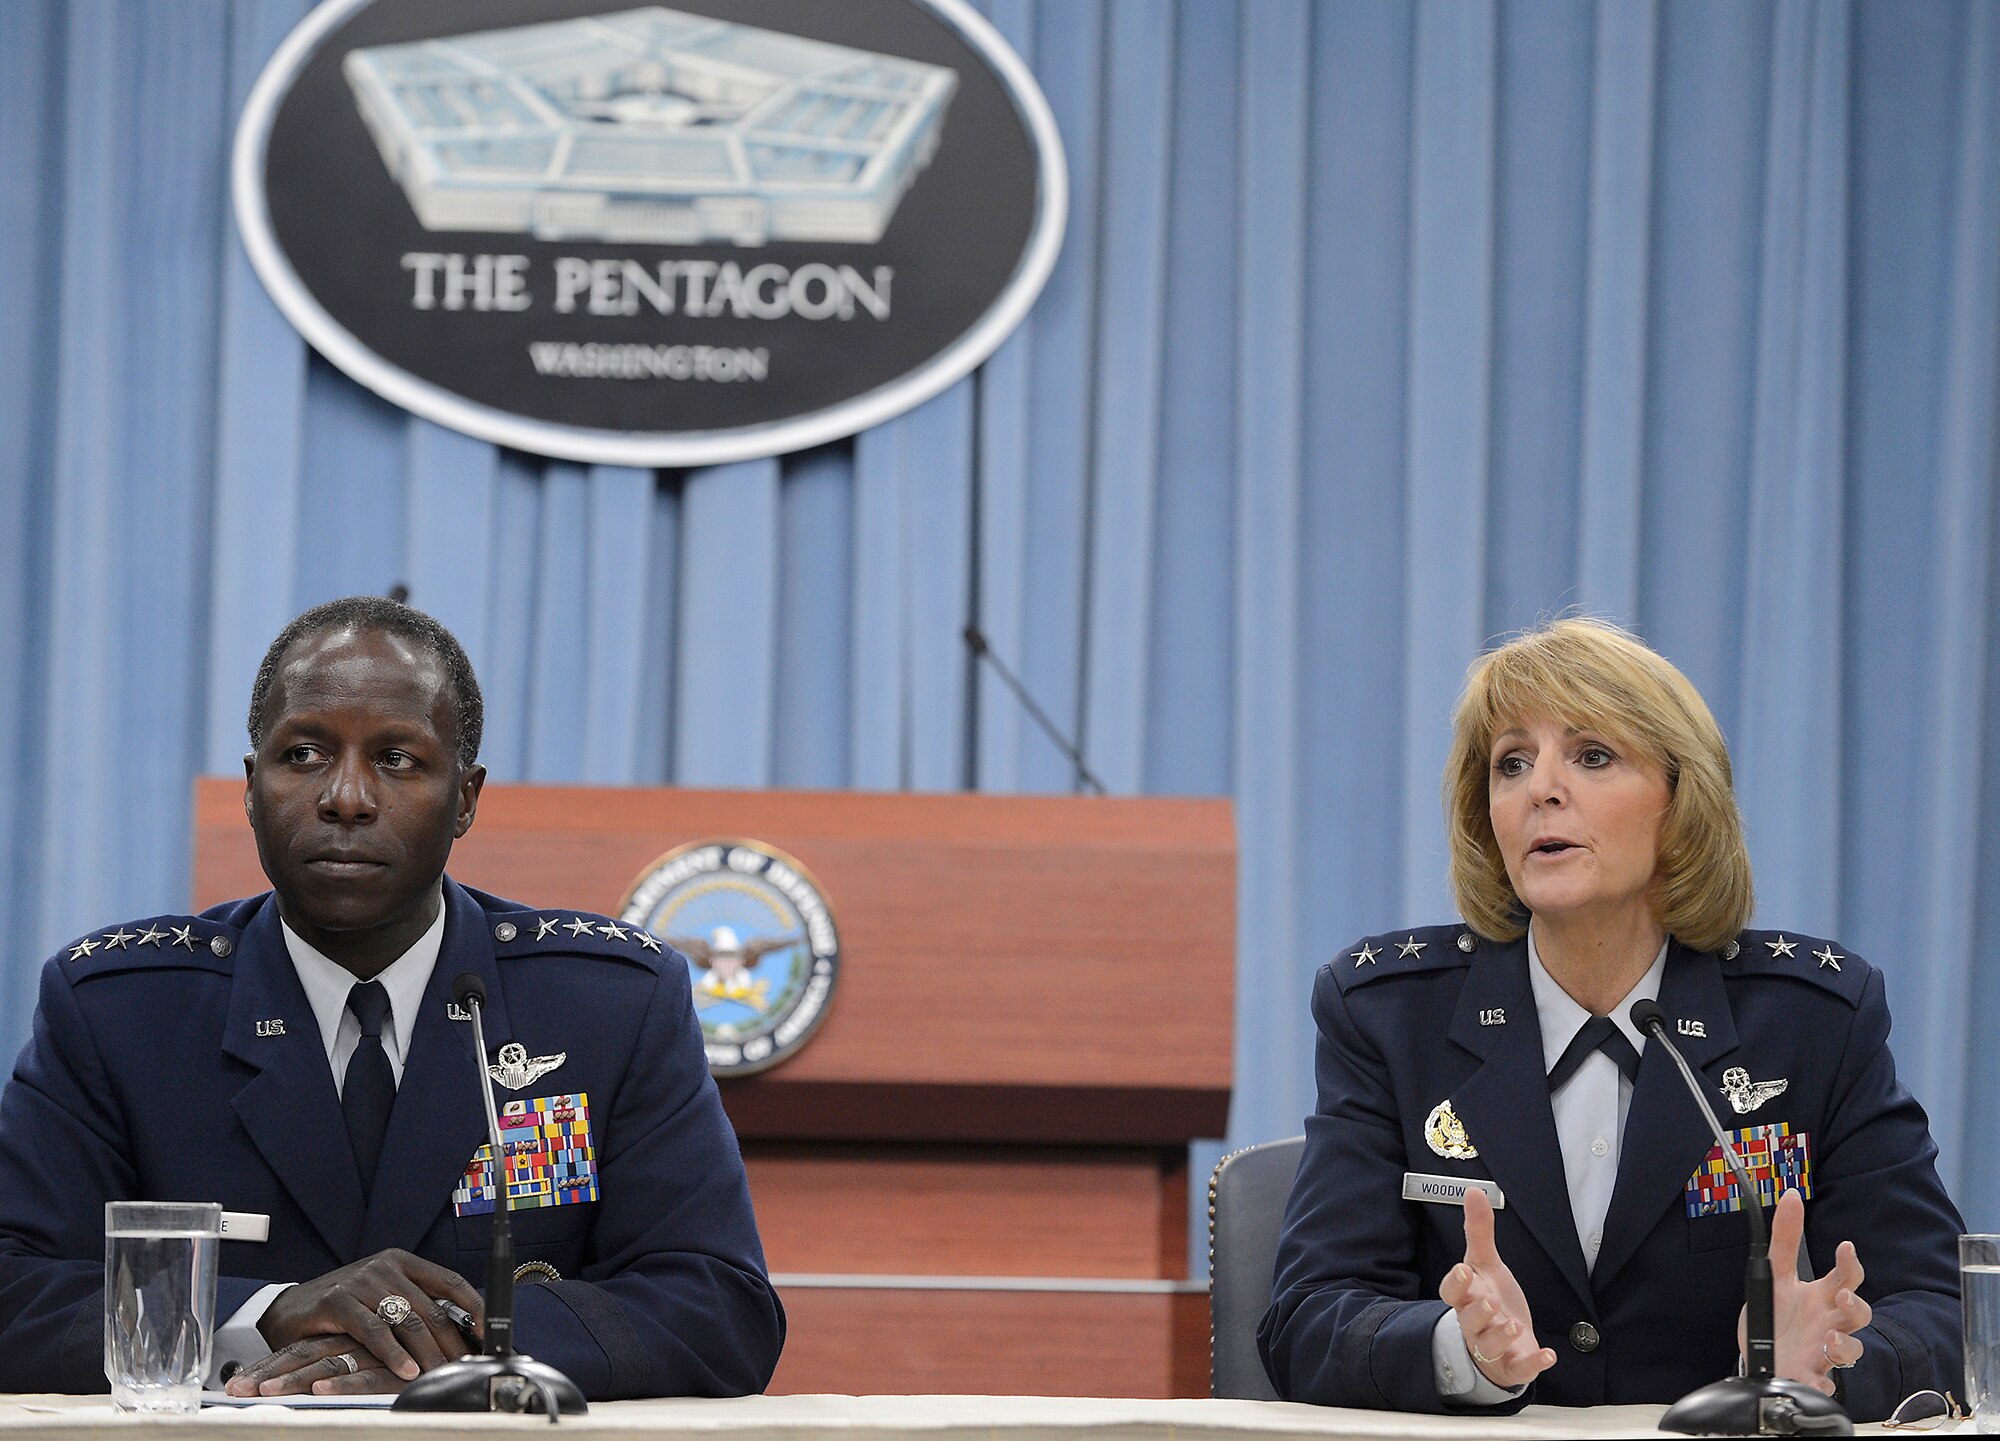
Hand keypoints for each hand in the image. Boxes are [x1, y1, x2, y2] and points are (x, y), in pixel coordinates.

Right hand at [224, 1249, 482, 1395]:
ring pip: (408, 1321)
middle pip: (431, 1308)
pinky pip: (375, 1331)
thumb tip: (459, 1334)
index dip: (474, 1306)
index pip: (450, 1281)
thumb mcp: (383, 1298)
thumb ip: (414, 1307)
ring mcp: (362, 1281)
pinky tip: (408, 1371)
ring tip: (440, 1375)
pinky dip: (394, 1354)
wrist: (289, 1309)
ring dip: (428, 1353)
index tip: (489, 1331)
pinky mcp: (339, 1301)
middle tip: (464, 1367)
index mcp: (403, 1262)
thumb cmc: (344, 1308)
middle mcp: (386, 1267)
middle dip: (452, 1342)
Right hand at [1438, 1187, 1557, 1388]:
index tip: (1463, 1270)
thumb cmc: (1489, 1298)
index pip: (1451, 1291)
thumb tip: (1473, 1190)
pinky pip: (1519, 1368)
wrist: (1501, 1342)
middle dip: (1479, 1312)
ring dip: (1501, 1337)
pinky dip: (1533, 1363)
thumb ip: (1478, 1230)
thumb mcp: (1485, 1265)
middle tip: (1491, 1301)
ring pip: (1489, 1345)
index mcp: (1465, 1297)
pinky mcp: (1510, 1367)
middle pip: (1469, 1320)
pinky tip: (1548, 1354)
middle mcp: (1474, 1324)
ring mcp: (1491, 1348)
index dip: (1456, 1283)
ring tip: (1513, 1324)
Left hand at [1740, 1188, 1868, 1394]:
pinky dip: (1821, 1385)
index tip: (1846, 1248)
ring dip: (1844, 1345)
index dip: (1850, 1263)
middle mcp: (1827, 1324)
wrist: (1759, 1356)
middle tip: (1841, 1296)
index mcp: (1820, 1298)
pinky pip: (1825, 1385)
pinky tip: (1815, 1380)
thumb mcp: (1775, 1275)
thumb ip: (1785, 1238)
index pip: (1845, 1278)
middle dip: (1855, 1306)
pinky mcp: (1809, 1377)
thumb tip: (1792, 1196)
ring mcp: (1821, 1352)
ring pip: (1850, 1351)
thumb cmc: (1777, 1316)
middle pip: (1858, 1315)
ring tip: (1828, 1338)